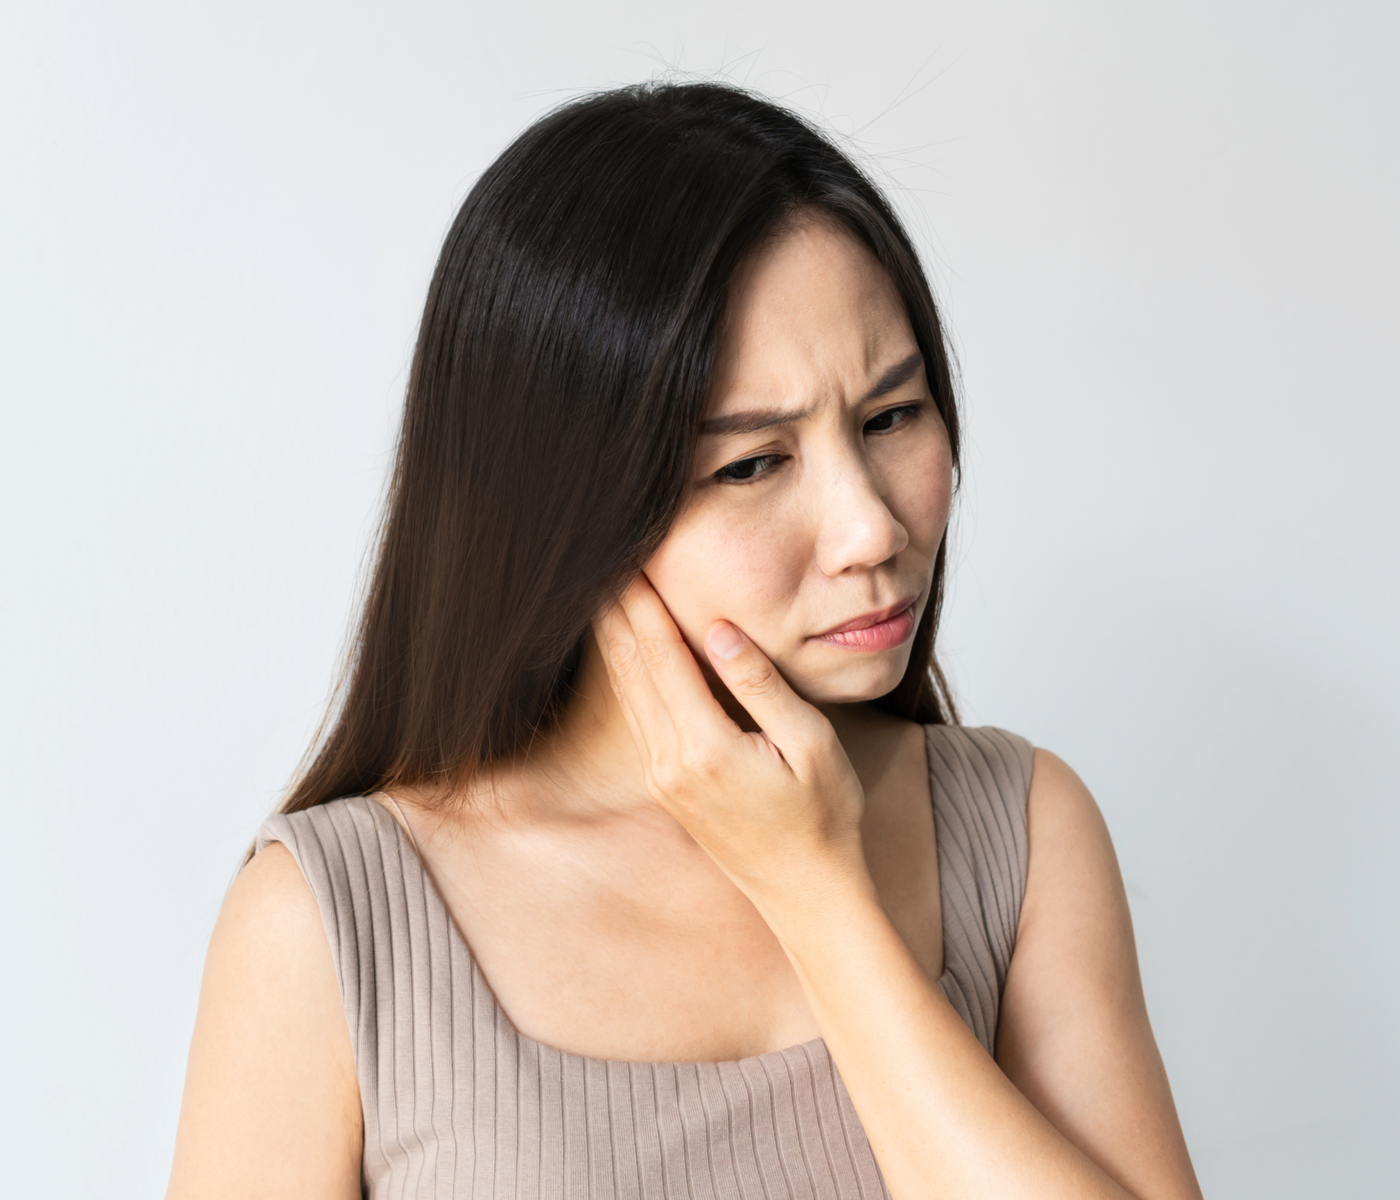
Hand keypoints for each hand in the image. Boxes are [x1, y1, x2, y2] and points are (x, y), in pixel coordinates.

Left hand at [593, 574, 871, 912]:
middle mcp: (670, 763)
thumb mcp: (811, 745)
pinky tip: (625, 649)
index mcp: (705, 748)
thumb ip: (761, 685)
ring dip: (614, 639)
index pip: (663, 656)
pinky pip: (636, 716)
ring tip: (605, 592)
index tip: (630, 557)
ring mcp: (662, 777)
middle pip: (631, 669)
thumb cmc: (823, 815)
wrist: (806, 891)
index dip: (644, 603)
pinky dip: (627, 673)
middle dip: (617, 611)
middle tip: (603, 560)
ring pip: (626, 692)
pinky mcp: (665, 785)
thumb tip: (721, 630)